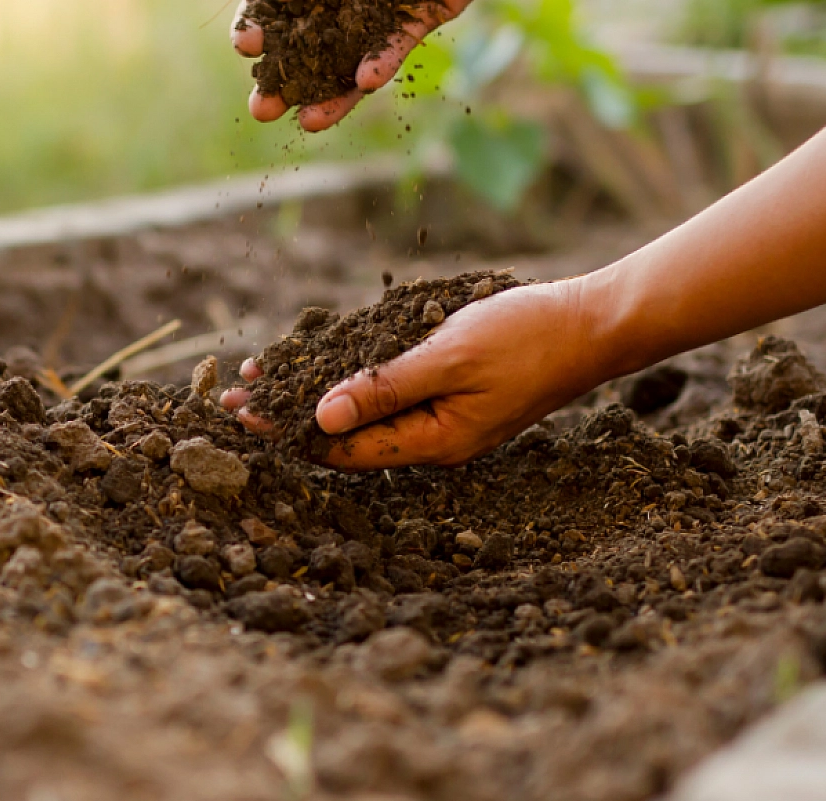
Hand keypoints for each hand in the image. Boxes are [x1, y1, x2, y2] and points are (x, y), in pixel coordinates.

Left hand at [221, 278, 620, 469]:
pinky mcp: (453, 397)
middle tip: (232, 402)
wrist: (594, 325)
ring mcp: (444, 422)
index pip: (340, 449)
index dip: (285, 431)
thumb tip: (320, 416)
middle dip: (288, 418)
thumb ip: (385, 388)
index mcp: (430, 442)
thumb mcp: (448, 357)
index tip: (239, 415)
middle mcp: (432, 442)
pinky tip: (326, 367)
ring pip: (365, 417)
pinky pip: (391, 398)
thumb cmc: (526, 337)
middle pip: (345, 439)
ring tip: (265, 381)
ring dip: (315, 397)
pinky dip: (353, 383)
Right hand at [232, 0, 471, 131]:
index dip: (257, 29)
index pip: (272, 12)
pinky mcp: (416, 23)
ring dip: (329, 97)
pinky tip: (365, 80)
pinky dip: (379, 64)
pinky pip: (394, 49)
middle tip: (261, 111)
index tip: (245, 45)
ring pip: (347, 65)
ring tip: (310, 123)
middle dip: (281, 85)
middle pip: (303, 52)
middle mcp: (338, 7)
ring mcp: (375, 18)